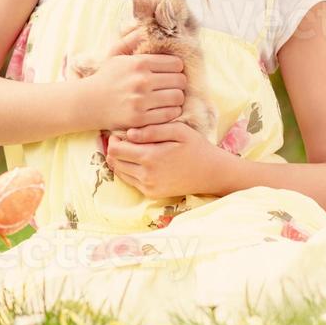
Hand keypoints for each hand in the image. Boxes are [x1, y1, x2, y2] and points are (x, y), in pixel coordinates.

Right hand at [80, 38, 185, 130]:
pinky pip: (170, 114)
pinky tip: (164, 109)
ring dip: (176, 98)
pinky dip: (171, 112)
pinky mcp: (140, 119)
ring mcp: (141, 101)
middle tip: (171, 86)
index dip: (176, 68)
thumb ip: (132, 39)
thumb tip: (146, 28)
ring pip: (177, 98)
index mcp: (139, 63)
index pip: (176, 63)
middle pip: (180, 81)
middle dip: (178, 83)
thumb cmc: (106, 77)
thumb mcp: (116, 54)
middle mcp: (141, 81)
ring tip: (169, 98)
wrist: (88, 103)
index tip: (170, 72)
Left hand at [106, 121, 243, 198]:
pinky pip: (130, 181)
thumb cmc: (196, 147)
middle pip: (114, 161)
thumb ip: (152, 130)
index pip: (115, 149)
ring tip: (132, 149)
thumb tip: (129, 133)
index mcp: (150, 157)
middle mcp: (146, 175)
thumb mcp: (178, 130)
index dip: (114, 139)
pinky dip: (129, 170)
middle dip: (115, 149)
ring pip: (119, 172)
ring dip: (120, 160)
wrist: (211, 173)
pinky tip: (140, 161)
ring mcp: (148, 187)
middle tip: (125, 140)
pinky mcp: (151, 193)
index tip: (122, 132)